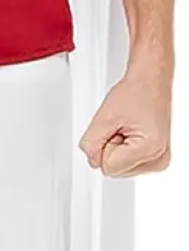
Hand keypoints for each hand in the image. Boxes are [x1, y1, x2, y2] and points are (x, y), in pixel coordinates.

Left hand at [77, 47, 172, 176]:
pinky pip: (128, 163)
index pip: (108, 167)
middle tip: (122, 126)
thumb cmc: (135, 92)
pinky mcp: (156, 157)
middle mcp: (158, 159)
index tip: (115, 127)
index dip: (103, 145)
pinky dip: (125, 148)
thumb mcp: (103, 117)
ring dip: (118, 147)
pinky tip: (133, 132)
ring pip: (120, 168)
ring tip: (128, 127)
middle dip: (111, 147)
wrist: (150, 80)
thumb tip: (92, 161)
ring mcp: (159, 160)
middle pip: (115, 170)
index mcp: (150, 149)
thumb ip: (91, 144)